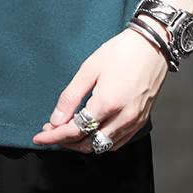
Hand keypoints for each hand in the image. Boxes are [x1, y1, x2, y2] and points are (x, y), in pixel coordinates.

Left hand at [32, 18, 169, 152]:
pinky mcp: (141, 121)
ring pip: (103, 146)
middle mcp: (123, 118)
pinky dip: (100, 142)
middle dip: (66, 142)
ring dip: (82, 143)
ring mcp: (134, 122)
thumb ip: (71, 96)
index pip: (75, 131)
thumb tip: (56, 119)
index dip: (54, 136)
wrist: (152, 46)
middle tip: (51, 131)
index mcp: (107, 104)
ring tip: (67, 131)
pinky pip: (117, 142)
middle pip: (88, 144)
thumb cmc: (121, 52)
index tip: (39, 136)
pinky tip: (91, 132)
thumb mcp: (89, 69)